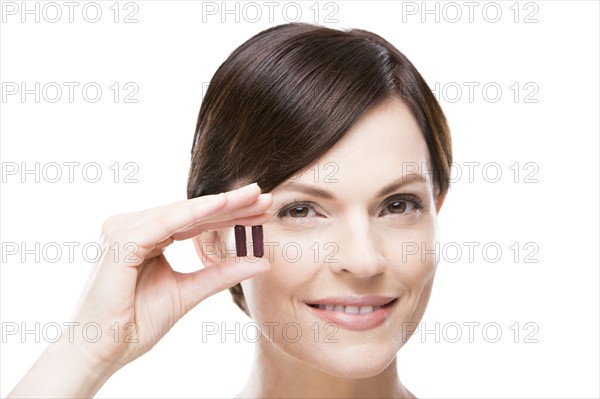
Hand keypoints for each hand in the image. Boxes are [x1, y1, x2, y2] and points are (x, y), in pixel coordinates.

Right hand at [71, 182, 271, 371]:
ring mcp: (124, 230)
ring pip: (182, 212)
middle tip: (266, 198)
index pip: (195, 222)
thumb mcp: (188, 292)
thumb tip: (262, 261)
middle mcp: (133, 227)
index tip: (262, 213)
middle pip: (191, 212)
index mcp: (147, 238)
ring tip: (253, 198)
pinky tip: (222, 205)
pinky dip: (194, 212)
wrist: (101, 351)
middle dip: (231, 205)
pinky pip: (165, 223)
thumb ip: (221, 274)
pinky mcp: (121, 240)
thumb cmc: (135, 324)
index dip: (230, 217)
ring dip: (220, 204)